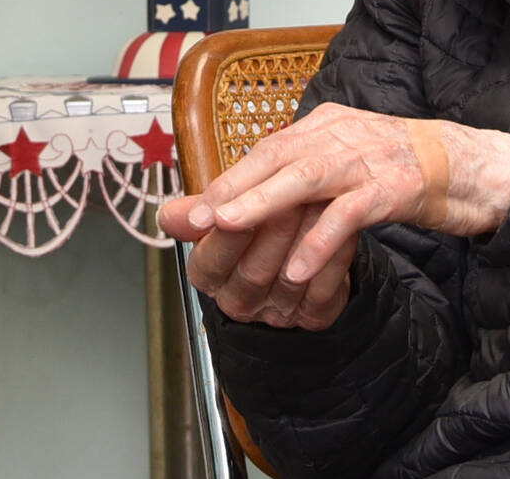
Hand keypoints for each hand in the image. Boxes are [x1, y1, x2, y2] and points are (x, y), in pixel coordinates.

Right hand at [157, 194, 356, 329]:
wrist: (297, 254)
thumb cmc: (255, 229)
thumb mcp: (226, 216)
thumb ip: (200, 211)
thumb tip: (166, 215)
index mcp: (212, 278)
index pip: (211, 262)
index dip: (227, 234)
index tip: (241, 204)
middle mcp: (242, 301)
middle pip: (253, 271)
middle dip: (272, 229)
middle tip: (290, 192)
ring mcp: (279, 312)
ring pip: (292, 278)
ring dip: (307, 236)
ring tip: (318, 198)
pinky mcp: (314, 316)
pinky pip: (326, 289)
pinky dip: (336, 255)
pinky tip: (342, 226)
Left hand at [162, 104, 509, 306]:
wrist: (471, 167)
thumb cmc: (403, 172)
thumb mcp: (347, 169)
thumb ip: (303, 182)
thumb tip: (253, 203)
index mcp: (327, 125)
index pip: (268, 148)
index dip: (230, 177)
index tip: (195, 208)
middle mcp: (342, 132)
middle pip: (278, 155)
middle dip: (233, 186)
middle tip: (197, 216)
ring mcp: (370, 157)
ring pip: (307, 175)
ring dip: (263, 201)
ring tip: (228, 225)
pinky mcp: (397, 186)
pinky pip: (351, 212)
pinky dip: (321, 238)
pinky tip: (298, 265)